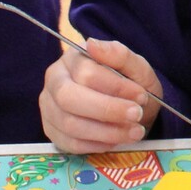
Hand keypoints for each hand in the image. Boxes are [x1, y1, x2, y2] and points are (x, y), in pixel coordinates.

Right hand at [38, 37, 163, 153]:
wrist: (128, 108)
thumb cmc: (131, 85)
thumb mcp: (136, 67)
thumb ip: (119, 55)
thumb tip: (92, 44)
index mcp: (72, 58)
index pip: (86, 73)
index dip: (116, 87)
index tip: (141, 96)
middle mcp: (55, 81)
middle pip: (69, 98)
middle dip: (107, 110)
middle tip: (136, 116)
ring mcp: (49, 107)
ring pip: (69, 123)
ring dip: (106, 131)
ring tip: (133, 132)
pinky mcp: (52, 131)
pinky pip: (69, 143)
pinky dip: (96, 145)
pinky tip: (116, 140)